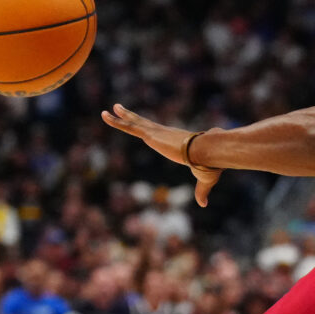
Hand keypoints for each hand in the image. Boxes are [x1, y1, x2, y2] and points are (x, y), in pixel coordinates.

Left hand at [102, 104, 221, 206]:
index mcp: (177, 141)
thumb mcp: (203, 180)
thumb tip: (204, 205)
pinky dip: (117, 122)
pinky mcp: (152, 136)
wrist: (209, 152)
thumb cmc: (209, 164)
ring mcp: (158, 133)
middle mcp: (165, 134)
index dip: (150, 130)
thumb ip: (201, 191)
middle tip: (120, 109)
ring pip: (135, 123)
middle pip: (144, 123)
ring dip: (121, 117)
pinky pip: (130, 127)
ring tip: (108, 109)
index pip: (159, 134)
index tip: (144, 127)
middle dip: (132, 117)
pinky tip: (106, 115)